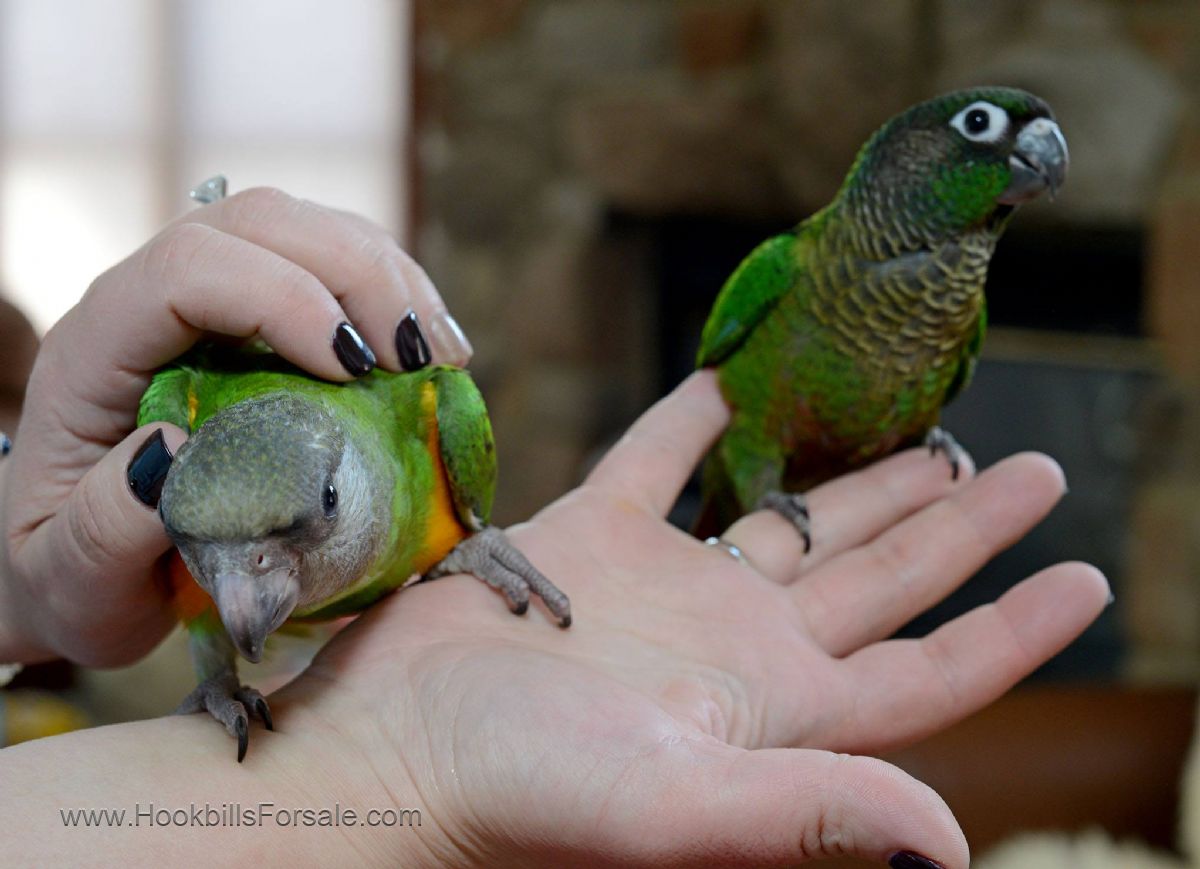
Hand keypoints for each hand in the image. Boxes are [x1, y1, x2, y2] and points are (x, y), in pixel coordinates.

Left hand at [0, 188, 470, 665]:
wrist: (79, 564)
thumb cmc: (73, 575)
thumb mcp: (72, 580)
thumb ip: (106, 528)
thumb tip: (176, 452)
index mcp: (95, 352)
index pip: (185, 270)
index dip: (281, 298)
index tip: (354, 371)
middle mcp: (149, 303)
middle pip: (260, 223)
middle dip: (356, 276)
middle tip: (420, 363)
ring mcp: (207, 299)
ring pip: (304, 228)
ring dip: (388, 278)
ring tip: (443, 357)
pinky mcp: (256, 314)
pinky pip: (332, 263)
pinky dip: (394, 292)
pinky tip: (432, 351)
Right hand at [260, 370, 1108, 867]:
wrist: (394, 746)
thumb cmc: (521, 789)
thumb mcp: (674, 800)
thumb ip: (808, 810)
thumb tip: (951, 839)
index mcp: (774, 702)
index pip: (926, 667)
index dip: (1012, 630)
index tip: (1088, 580)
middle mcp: (735, 641)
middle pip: (877, 577)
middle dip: (959, 523)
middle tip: (1034, 467)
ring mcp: (664, 585)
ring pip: (784, 516)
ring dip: (853, 474)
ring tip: (924, 431)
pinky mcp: (586, 536)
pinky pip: (657, 464)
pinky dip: (693, 424)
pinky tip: (729, 378)